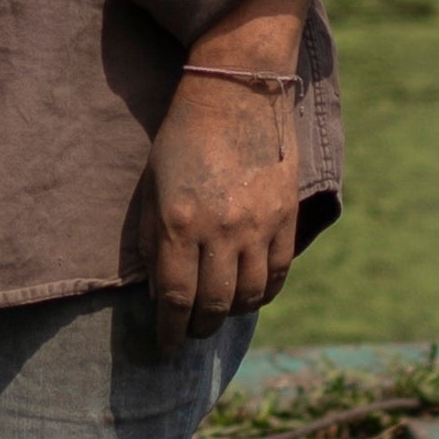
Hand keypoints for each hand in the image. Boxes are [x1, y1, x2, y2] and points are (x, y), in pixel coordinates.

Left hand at [131, 71, 304, 335]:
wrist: (235, 93)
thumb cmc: (182, 140)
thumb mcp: (153, 188)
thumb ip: (153, 242)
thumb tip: (160, 295)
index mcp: (179, 221)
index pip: (175, 297)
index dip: (169, 330)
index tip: (165, 346)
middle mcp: (221, 229)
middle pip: (213, 303)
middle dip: (198, 328)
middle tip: (191, 333)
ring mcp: (258, 224)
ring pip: (249, 295)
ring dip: (231, 314)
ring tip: (218, 315)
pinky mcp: (285, 216)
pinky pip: (278, 272)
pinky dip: (264, 293)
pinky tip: (250, 296)